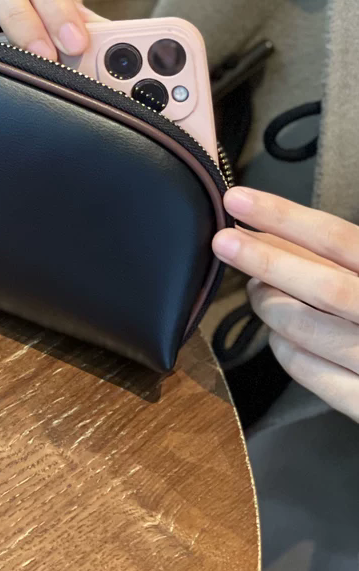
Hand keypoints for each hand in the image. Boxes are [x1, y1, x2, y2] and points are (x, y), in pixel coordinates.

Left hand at [212, 187, 358, 419]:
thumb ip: (348, 254)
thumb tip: (276, 234)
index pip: (339, 239)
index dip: (285, 217)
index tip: (240, 201)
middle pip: (320, 285)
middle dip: (265, 260)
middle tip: (223, 242)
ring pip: (304, 329)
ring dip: (269, 305)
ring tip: (258, 289)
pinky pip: (308, 370)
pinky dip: (283, 347)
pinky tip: (279, 333)